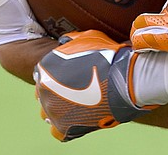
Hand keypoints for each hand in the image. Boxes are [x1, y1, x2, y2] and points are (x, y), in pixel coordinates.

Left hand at [35, 30, 149, 141]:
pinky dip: (65, 125)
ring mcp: (52, 111)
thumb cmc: (108, 55)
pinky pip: (57, 130)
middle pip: (45, 93)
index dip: (56, 73)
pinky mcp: (64, 127)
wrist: (124, 79)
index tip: (69, 74)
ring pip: (49, 112)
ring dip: (60, 107)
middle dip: (57, 90)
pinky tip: (77, 117)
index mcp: (45, 68)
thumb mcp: (87, 38)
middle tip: (76, 87)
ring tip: (78, 103)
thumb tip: (64, 42)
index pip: (43, 73)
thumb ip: (71, 40)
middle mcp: (43, 90)